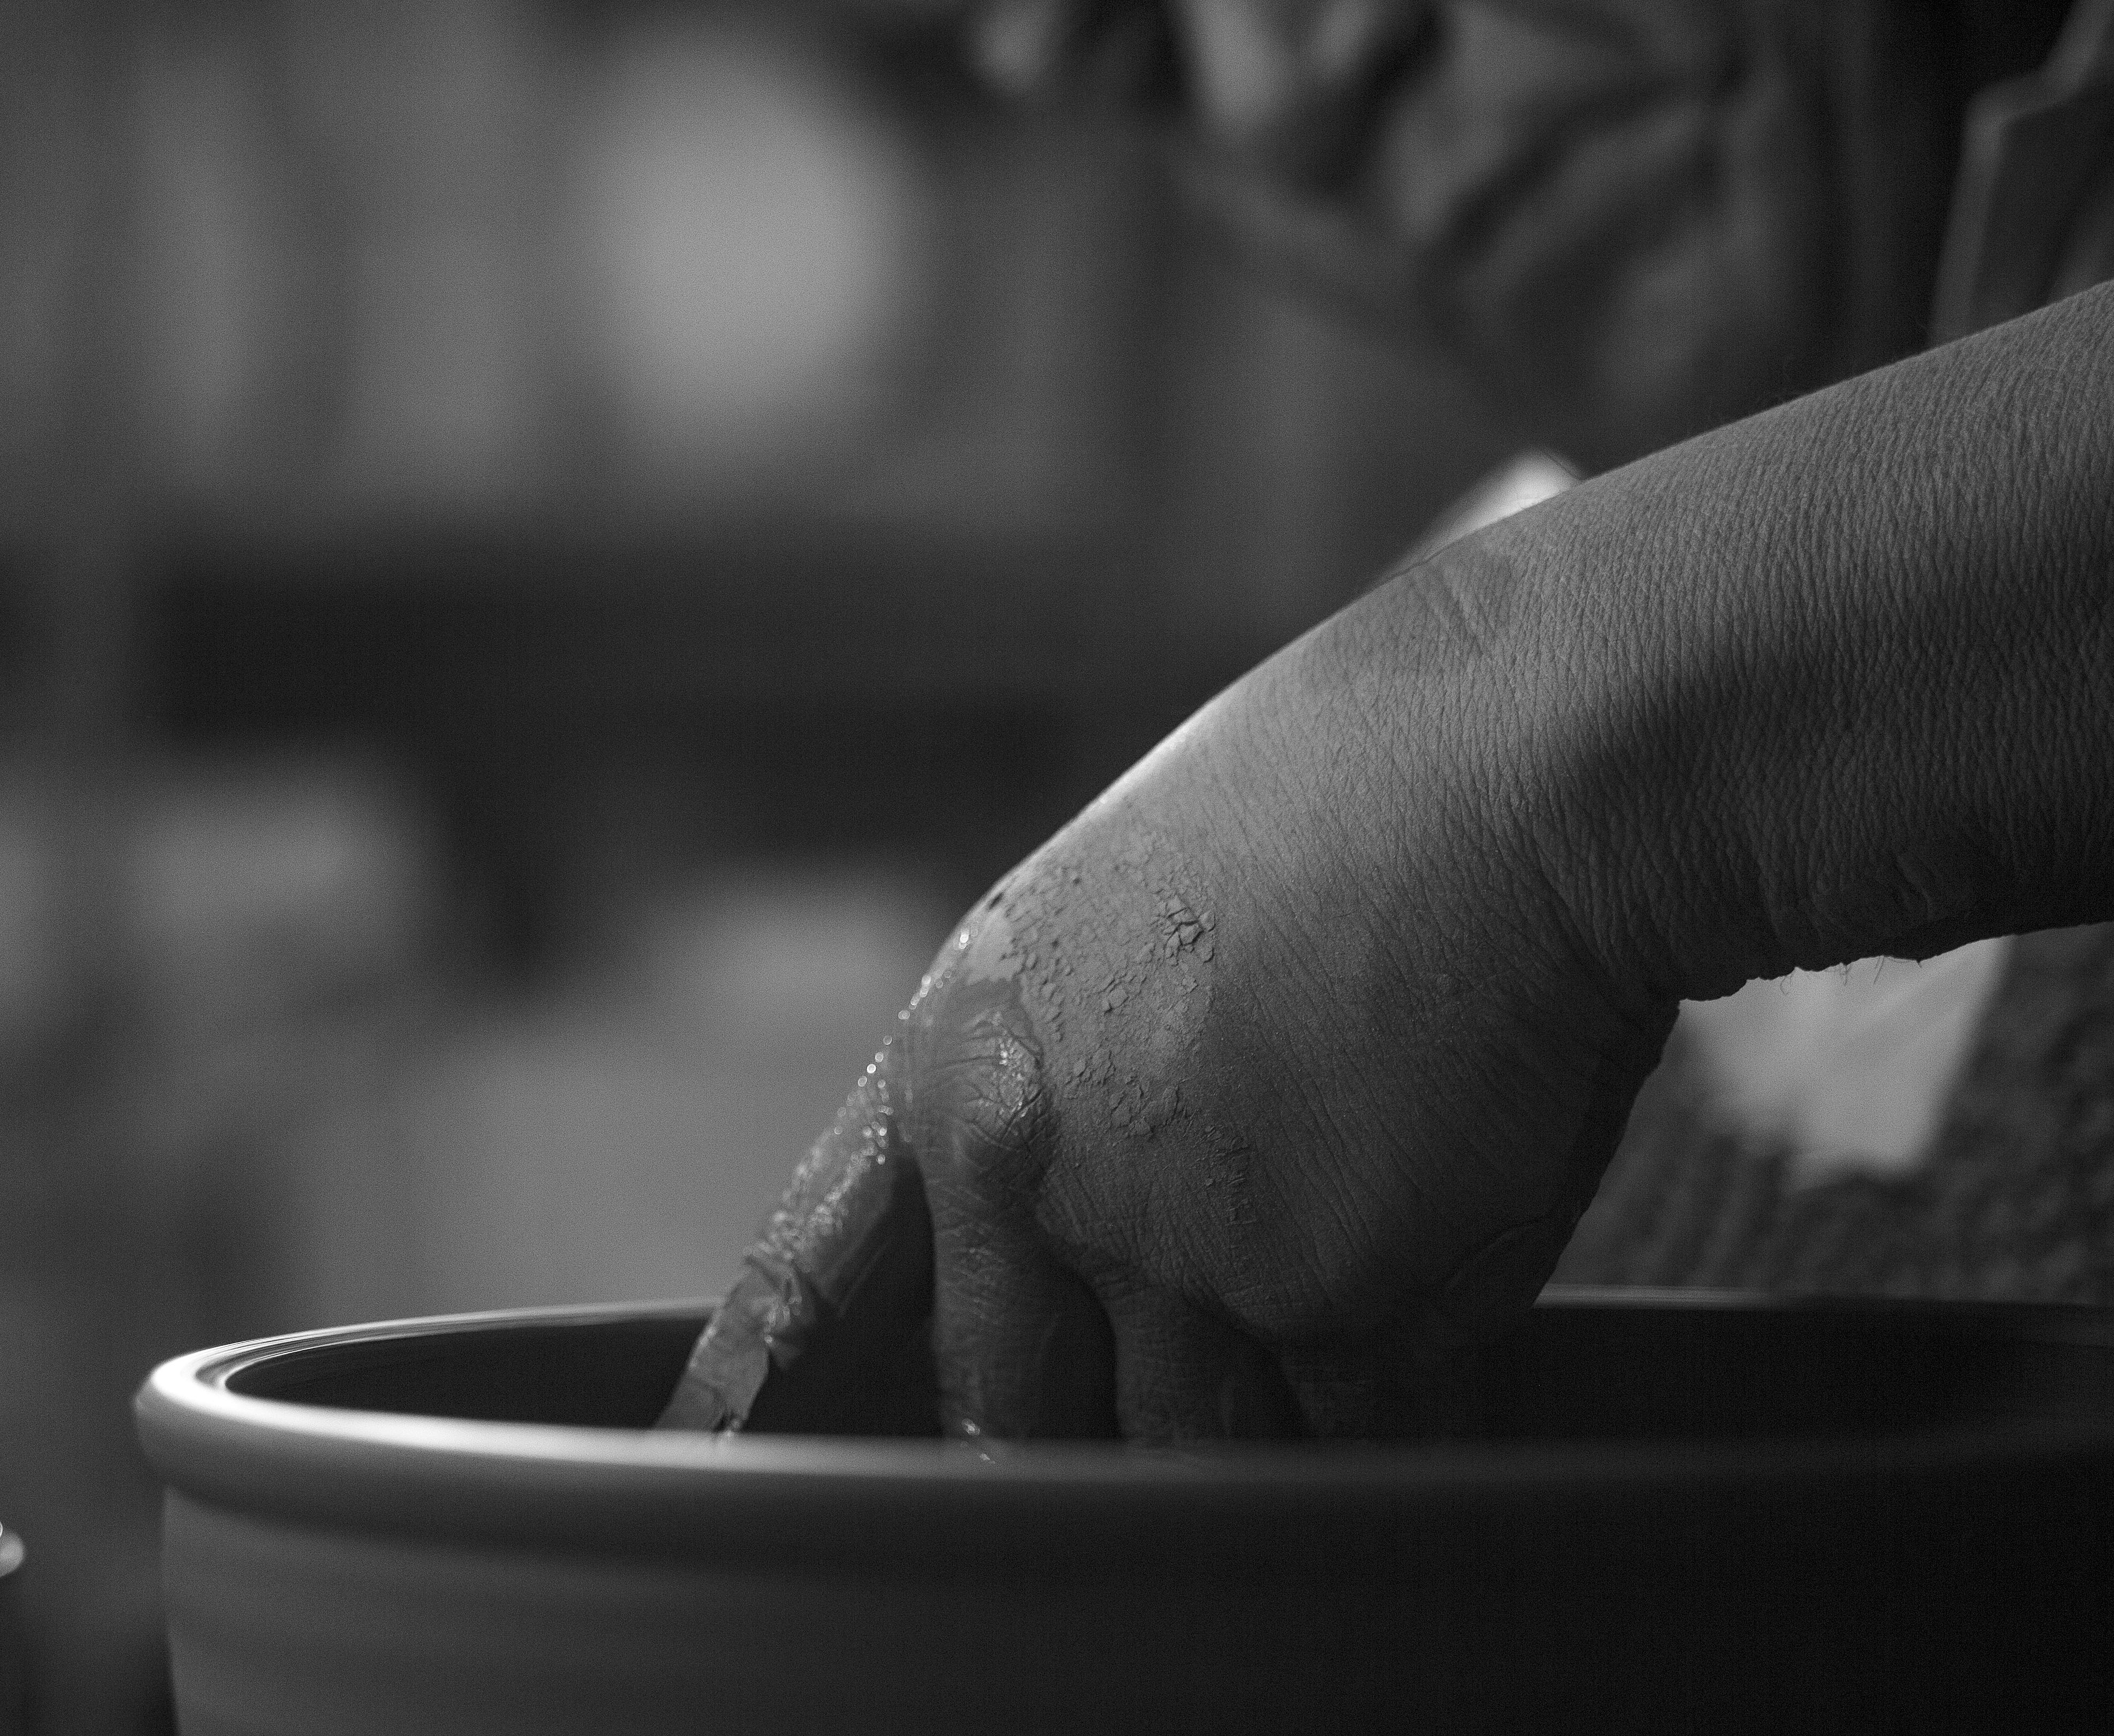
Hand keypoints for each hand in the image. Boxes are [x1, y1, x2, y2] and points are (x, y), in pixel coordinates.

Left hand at [663, 564, 1676, 1440]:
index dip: (756, 1384)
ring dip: (1260, 1411)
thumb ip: (1056, 1086)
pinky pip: (1354, 1439)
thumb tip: (1069, 1238)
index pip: (815, 1268)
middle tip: (1152, 1383)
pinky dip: (1396, 1398)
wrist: (1513, 768)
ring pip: (1192, 1448)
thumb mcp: (1107, 919)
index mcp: (958, 1069)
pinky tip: (1441, 1262)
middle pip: (1010, 1408)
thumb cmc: (1336, 802)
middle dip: (1074, 1422)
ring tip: (1347, 1262)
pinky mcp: (1350, 1314)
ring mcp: (1190, 1262)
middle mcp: (1041, 1182)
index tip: (711, 1457)